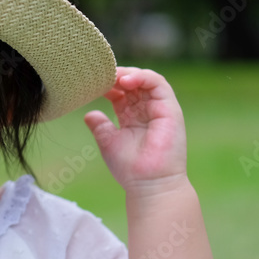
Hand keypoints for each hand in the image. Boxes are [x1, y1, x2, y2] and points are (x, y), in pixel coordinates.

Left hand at [83, 67, 187, 192]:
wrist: (149, 185)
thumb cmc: (130, 168)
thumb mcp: (108, 142)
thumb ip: (99, 126)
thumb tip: (88, 114)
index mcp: (132, 117)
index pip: (121, 92)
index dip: (108, 84)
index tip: (91, 84)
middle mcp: (146, 111)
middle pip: (133, 83)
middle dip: (116, 76)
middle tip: (100, 75)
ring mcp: (159, 109)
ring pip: (146, 79)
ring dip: (129, 74)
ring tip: (113, 76)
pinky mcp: (170, 110)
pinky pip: (159, 84)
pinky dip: (143, 77)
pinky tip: (126, 81)